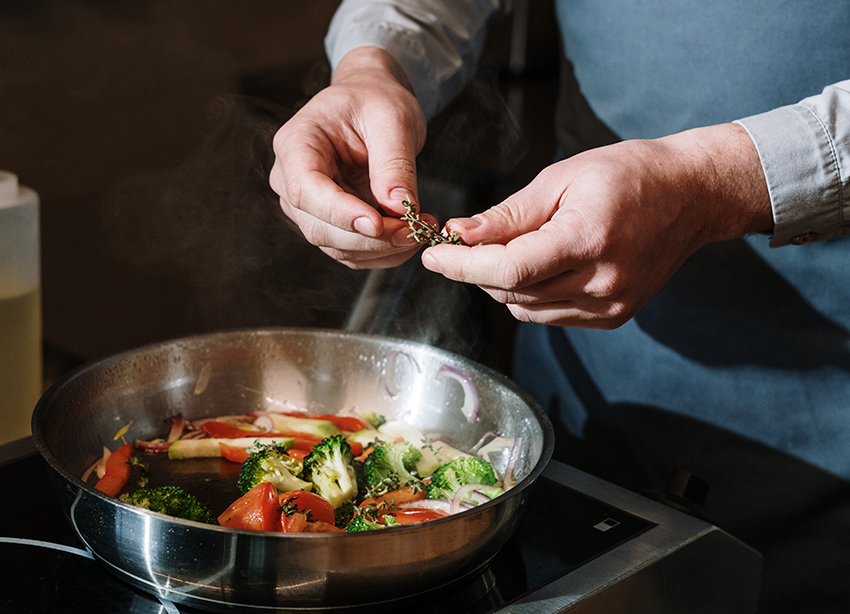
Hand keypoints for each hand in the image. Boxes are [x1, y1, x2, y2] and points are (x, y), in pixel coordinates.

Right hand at [269, 47, 431, 268]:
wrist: (371, 103)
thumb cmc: (374, 100)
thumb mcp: (392, 119)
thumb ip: (394, 163)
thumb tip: (398, 207)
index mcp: (296, 144)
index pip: (306, 190)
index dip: (340, 213)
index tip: (379, 224)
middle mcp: (291, 180)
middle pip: (320, 228)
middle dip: (372, 238)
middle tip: (416, 230)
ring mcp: (308, 206)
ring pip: (337, 246)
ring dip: (382, 249)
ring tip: (420, 230)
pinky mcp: (329, 223)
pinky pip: (352, 251)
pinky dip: (383, 252)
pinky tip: (410, 236)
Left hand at [421, 123, 773, 327]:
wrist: (692, 196)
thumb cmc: (629, 174)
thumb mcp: (563, 178)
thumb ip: (509, 214)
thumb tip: (461, 234)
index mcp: (588, 239)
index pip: (508, 268)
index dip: (462, 266)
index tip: (433, 256)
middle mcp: (601, 282)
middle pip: (512, 292)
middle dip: (476, 269)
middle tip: (462, 243)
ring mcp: (610, 305)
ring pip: (526, 309)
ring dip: (501, 283)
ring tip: (505, 248)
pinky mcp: (613, 316)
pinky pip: (549, 315)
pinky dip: (528, 294)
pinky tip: (535, 266)